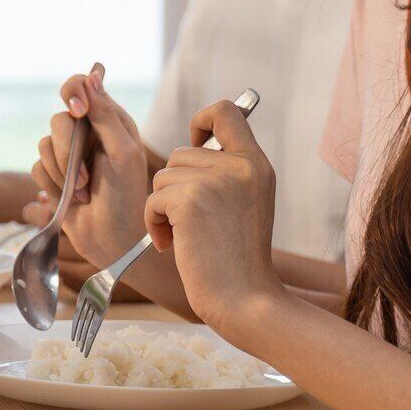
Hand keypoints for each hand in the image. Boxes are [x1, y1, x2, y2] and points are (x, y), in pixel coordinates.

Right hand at [26, 66, 152, 266]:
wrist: (115, 240)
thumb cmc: (128, 196)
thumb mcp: (123, 152)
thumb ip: (105, 115)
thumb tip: (92, 75)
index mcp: (109, 120)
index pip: (82, 86)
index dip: (73, 93)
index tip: (78, 111)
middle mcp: (87, 133)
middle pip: (58, 120)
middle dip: (68, 150)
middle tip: (85, 176)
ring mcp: (68, 155)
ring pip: (43, 145)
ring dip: (62, 173)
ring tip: (82, 192)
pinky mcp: (53, 176)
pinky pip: (36, 168)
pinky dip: (52, 185)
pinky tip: (70, 200)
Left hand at [143, 100, 286, 324]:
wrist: (243, 298)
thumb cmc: (235, 258)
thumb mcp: (243, 202)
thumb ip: (225, 171)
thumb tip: (193, 142)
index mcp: (257, 164)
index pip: (226, 111)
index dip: (201, 120)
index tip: (195, 143)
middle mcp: (242, 166)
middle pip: (181, 153)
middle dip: (174, 188)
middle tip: (192, 222)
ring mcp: (217, 180)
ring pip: (163, 177)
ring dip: (164, 208)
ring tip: (187, 235)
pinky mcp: (191, 199)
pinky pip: (153, 199)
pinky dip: (154, 223)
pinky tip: (173, 245)